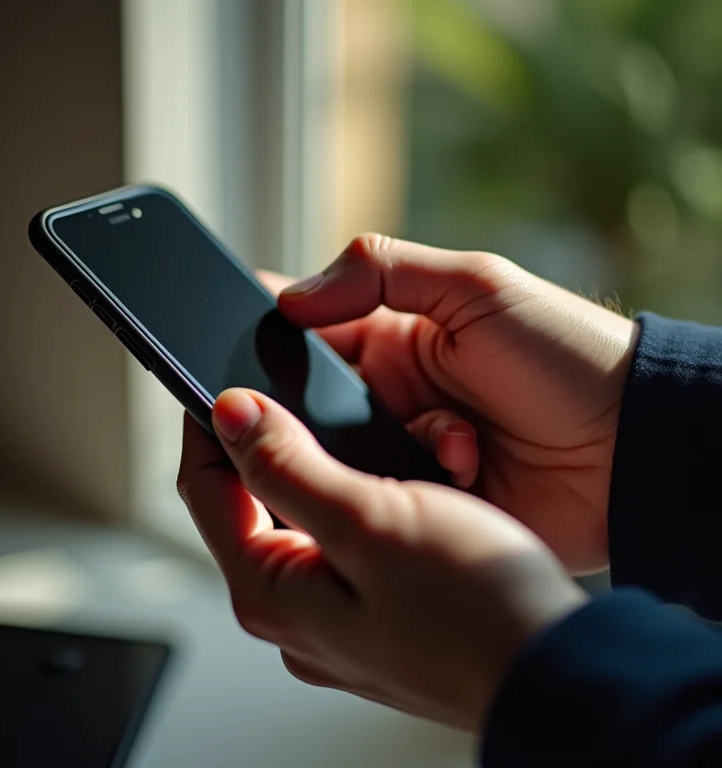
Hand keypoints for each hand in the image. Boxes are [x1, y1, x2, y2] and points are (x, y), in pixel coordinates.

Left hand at [178, 389, 585, 728]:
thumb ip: (288, 467)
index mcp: (272, 592)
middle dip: (259, 444)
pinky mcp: (377, 614)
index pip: (204, 490)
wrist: (556, 669)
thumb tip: (232, 416)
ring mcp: (337, 619)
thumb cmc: (474, 606)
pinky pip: (342, 542)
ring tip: (333, 423)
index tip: (218, 375)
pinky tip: (380, 477)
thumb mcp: (369, 518)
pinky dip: (349, 499)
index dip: (207, 424)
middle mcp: (295, 614)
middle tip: (282, 390)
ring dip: (311, 468)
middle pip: (247, 506)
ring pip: (299, 521)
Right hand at [268, 235, 637, 573]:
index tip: (241, 346)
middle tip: (351, 409)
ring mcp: (403, 454)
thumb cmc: (566, 357)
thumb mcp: (477, 288)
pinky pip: (379, 502)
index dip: (268, 336)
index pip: (304, 331)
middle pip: (308, 404)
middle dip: (312, 411)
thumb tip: (292, 296)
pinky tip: (467, 467)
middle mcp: (388, 398)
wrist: (632, 449)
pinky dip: (415, 485)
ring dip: (376, 450)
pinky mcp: (423, 504)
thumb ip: (382, 273)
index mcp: (392, 340)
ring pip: (337, 459)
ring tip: (449, 440)